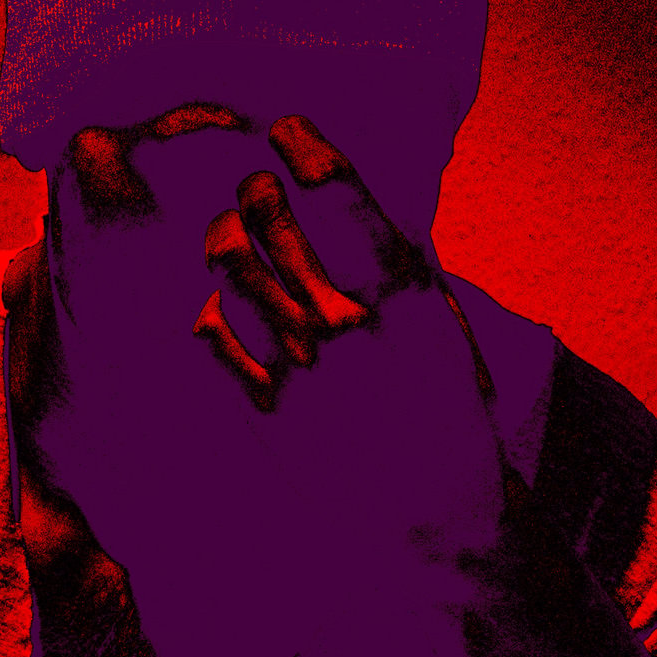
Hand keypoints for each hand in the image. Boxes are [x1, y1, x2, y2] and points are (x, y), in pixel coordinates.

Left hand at [192, 115, 502, 599]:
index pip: (342, 190)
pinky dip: (207, 310)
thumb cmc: (449, 421)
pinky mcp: (265, 410)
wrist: (436, 527)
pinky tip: (219, 309)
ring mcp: (301, 364)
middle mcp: (348, 317)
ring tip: (230, 240)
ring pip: (228, 264)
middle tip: (255, 187)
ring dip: (223, 239)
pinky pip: (208, 335)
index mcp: (405, 291)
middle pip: (271, 215)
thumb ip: (401, 269)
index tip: (286, 128)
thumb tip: (356, 209)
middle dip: (256, 189)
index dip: (305, 146)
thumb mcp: (447, 333)